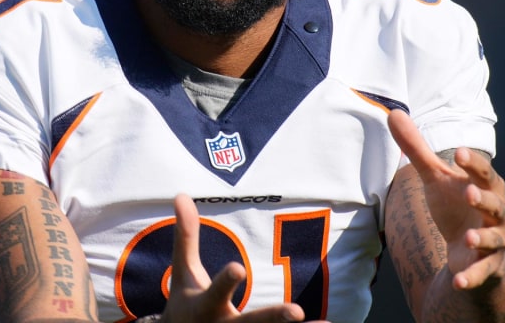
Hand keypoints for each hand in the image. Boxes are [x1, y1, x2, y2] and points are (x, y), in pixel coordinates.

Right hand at [161, 194, 325, 322]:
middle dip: (273, 318)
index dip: (226, 282)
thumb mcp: (183, 271)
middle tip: (297, 311)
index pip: (216, 291)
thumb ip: (186, 236)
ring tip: (323, 322)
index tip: (238, 268)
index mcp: (205, 306)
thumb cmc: (185, 301)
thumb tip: (181, 195)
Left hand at [388, 110, 504, 290]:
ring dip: (483, 238)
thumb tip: (394, 113)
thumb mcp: (435, 178)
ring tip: (468, 238)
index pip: (484, 172)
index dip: (474, 163)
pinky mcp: (489, 266)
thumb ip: (417, 149)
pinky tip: (458, 280)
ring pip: (495, 239)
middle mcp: (496, 213)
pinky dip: (472, 276)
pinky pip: (484, 272)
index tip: (460, 152)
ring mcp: (495, 241)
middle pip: (495, 204)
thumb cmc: (454, 205)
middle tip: (468, 192)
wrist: (470, 249)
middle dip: (483, 199)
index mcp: (486, 187)